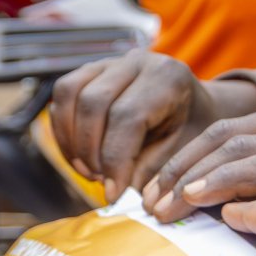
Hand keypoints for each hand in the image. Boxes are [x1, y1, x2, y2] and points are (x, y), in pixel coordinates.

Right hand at [49, 50, 255, 197]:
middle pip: (93, 102)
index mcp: (167, 77)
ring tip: (88, 171)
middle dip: (90, 151)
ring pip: (70, 93)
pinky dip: (63, 129)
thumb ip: (151, 170)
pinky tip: (78, 156)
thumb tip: (117, 195)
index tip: (113, 194)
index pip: (127, 116)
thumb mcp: (183, 153)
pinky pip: (63, 93)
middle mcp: (136, 61)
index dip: (114, 159)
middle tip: (100, 182)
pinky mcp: (91, 69)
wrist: (193, 106)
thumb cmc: (190, 132)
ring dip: (71, 140)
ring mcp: (110, 61)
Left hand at [140, 99, 255, 255]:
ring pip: (236, 147)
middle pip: (221, 135)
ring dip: (192, 178)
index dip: (183, 159)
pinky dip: (227, 181)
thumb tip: (234, 209)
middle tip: (144, 199)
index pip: (225, 131)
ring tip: (162, 205)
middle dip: (176, 168)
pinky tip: (200, 200)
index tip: (153, 188)